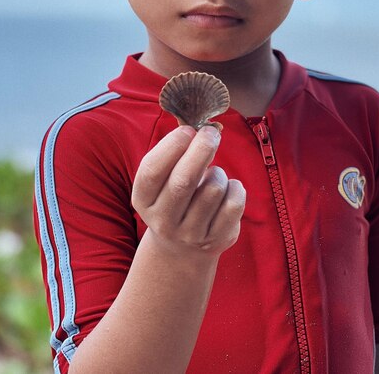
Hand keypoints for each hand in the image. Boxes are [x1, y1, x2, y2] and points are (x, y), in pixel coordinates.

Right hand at [132, 126, 245, 256]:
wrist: (180, 249)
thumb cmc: (173, 198)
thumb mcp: (162, 181)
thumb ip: (173, 156)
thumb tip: (197, 129)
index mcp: (143, 200)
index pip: (152, 170)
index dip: (171, 145)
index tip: (188, 130)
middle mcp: (163, 220)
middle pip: (184, 180)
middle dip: (201, 149)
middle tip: (210, 133)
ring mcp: (191, 234)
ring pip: (214, 188)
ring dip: (218, 172)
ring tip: (212, 176)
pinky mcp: (217, 239)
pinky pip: (234, 203)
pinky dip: (235, 188)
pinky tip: (227, 190)